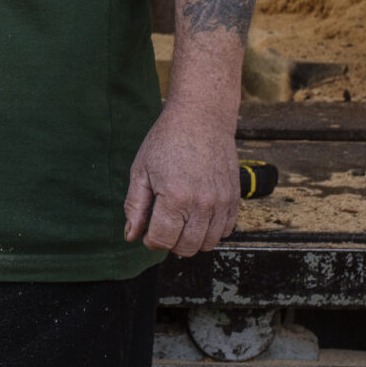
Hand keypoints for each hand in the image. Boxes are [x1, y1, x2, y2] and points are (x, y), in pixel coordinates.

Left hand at [123, 106, 239, 257]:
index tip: (147, 232)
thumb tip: (131, 235)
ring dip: (191, 241)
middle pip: (186, 248)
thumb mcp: (141, 170)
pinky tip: (198, 217)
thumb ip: (135, 207)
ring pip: (208, 244)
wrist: (201, 118)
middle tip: (163, 227)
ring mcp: (221, 202)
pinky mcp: (234, 198)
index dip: (150, 241)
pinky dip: (211, 231)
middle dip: (170, 243)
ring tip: (180, 223)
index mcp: (175, 197)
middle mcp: (202, 204)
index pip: (162, 240)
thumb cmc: (168, 140)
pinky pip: (225, 231)